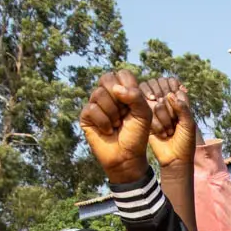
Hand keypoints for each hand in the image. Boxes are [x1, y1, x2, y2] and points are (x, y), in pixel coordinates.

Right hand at [80, 70, 152, 184]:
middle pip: (107, 78)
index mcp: (123, 91)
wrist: (127, 157)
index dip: (128, 86)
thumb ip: (136, 96)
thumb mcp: (144, 114)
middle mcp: (108, 95)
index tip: (134, 104)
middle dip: (118, 98)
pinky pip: (92, 108)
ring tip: (117, 125)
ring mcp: (95, 104)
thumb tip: (115, 89)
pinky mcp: (86, 116)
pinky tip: (108, 131)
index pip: (122, 74)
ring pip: (99, 94)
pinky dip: (104, 122)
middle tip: (124, 113)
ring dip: (112, 113)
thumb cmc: (137, 135)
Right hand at [143, 77, 196, 168]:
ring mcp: (157, 113)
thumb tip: (169, 94)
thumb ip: (183, 107)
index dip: (178, 104)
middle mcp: (168, 107)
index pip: (177, 93)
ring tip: (169, 132)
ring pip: (157, 105)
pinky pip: (149, 115)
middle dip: (171, 115)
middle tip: (175, 127)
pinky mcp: (148, 121)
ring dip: (165, 121)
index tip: (181, 118)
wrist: (174, 159)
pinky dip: (158, 126)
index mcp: (181, 105)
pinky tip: (162, 135)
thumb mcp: (189, 124)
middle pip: (166, 98)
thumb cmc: (185, 142)